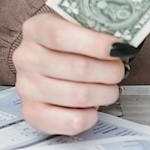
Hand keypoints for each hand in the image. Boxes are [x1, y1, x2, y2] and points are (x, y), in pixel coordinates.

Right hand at [11, 11, 127, 135]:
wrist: (45, 69)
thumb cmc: (67, 48)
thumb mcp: (76, 27)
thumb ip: (96, 30)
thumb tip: (122, 43)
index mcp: (35, 29)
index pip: (61, 35)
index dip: (94, 43)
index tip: (119, 47)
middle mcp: (26, 58)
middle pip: (76, 67)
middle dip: (109, 71)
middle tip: (120, 70)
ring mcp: (27, 87)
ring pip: (78, 95)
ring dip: (104, 93)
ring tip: (110, 88)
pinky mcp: (33, 114)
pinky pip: (72, 121)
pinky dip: (91, 116)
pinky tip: (93, 107)